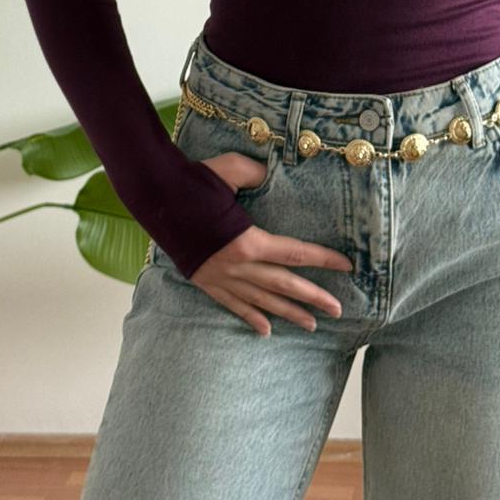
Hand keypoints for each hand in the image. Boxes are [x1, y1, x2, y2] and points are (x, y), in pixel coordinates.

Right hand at [194, 152, 353, 335]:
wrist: (153, 200)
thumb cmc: (192, 182)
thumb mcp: (229, 169)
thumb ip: (255, 173)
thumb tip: (272, 173)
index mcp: (248, 240)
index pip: (294, 253)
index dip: (322, 259)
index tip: (346, 266)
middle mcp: (238, 265)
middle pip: (283, 285)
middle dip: (312, 298)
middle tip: (337, 310)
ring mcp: (221, 277)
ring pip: (262, 300)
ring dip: (288, 313)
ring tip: (311, 325)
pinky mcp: (206, 281)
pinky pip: (233, 305)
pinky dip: (251, 317)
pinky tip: (266, 330)